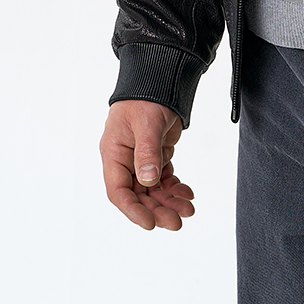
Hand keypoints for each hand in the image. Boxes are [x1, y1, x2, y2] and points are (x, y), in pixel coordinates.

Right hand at [100, 100, 194, 229]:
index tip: (150, 224)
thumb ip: (147, 151)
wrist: (160, 79)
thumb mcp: (146, 123)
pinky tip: (187, 194)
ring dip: (169, 202)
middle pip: (138, 195)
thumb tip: (148, 180)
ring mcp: (140, 159)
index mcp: (114, 153)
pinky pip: (163, 179)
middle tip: (177, 222)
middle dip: (157, 210)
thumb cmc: (146, 97)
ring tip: (189, 209)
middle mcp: (125, 160)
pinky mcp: (156, 155)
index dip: (133, 210)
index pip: (118, 190)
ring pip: (152, 190)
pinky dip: (175, 188)